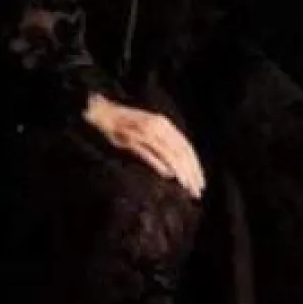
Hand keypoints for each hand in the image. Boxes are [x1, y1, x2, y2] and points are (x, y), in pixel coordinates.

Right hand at [83, 94, 205, 199]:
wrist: (103, 112)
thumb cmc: (125, 125)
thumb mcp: (148, 131)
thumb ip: (162, 147)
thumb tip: (172, 171)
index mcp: (165, 125)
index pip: (186, 147)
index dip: (195, 166)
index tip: (200, 182)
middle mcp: (159, 127)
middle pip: (181, 152)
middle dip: (192, 172)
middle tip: (197, 191)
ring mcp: (146, 133)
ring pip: (169, 154)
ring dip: (181, 171)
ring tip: (187, 186)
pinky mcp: (132, 139)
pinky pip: (150, 153)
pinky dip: (160, 164)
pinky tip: (168, 176)